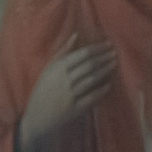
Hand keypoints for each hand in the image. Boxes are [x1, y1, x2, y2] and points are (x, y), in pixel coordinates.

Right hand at [18, 32, 118, 151]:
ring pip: (92, 79)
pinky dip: (101, 90)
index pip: (82, 54)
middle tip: (115, 53)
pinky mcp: (75, 108)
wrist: (37, 117)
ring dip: (105, 71)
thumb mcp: (48, 69)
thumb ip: (63, 52)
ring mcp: (70, 94)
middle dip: (104, 58)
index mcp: (57, 68)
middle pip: (89, 65)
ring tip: (114, 65)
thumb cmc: (42, 90)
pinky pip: (92, 97)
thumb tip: (76, 35)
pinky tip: (109, 85)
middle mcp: (64, 80)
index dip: (97, 48)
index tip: (108, 44)